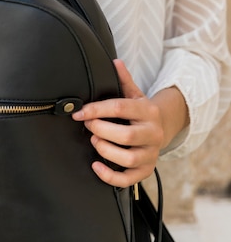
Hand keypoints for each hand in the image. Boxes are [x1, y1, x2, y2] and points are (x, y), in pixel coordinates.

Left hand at [72, 59, 163, 187]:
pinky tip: (96, 166)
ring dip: (106, 150)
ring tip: (94, 141)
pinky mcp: (146, 170)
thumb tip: (115, 62)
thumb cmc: (140, 111)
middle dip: (101, 130)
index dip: (97, 110)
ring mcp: (151, 153)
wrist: (162, 129)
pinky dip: (110, 176)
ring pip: (129, 158)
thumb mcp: (135, 94)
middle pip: (126, 135)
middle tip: (88, 126)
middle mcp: (153, 133)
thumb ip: (124, 80)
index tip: (79, 112)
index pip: (121, 108)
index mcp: (148, 111)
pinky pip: (129, 179)